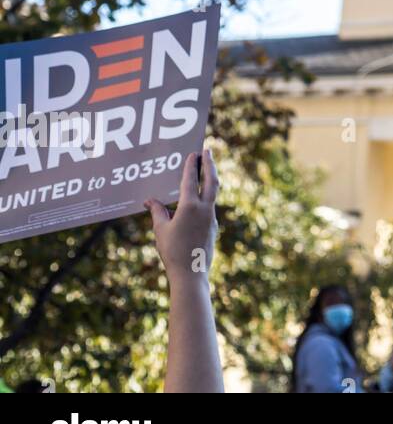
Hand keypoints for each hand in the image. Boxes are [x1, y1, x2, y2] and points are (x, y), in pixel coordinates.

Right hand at [145, 148, 218, 285]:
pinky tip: (200, 197)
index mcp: (190, 207)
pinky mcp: (213, 226)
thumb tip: (149, 200)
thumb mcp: (161, 229)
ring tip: (206, 168)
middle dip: (209, 164)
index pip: (191, 181)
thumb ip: (157, 211)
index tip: (193, 153)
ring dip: (210, 178)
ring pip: (213, 192)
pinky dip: (206, 196)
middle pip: (211, 181)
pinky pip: (210, 206)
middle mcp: (205, 209)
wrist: (191, 272)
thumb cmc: (172, 251)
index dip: (191, 166)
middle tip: (207, 151)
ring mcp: (211, 217)